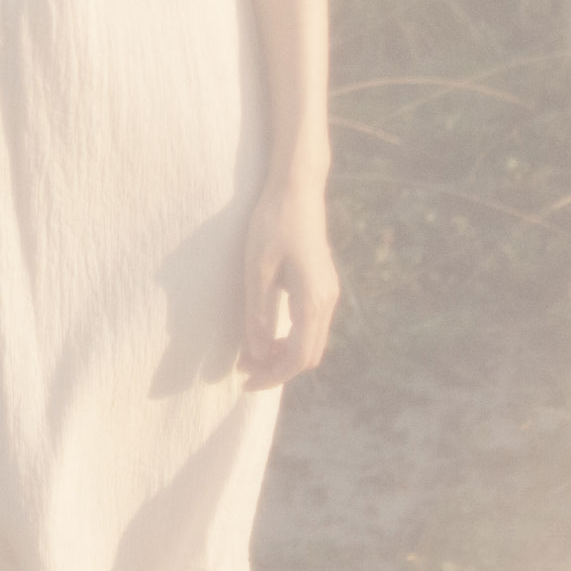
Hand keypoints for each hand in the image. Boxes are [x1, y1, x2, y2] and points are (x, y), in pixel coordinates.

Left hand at [240, 192, 337, 389]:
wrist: (297, 189)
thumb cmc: (273, 224)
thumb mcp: (258, 270)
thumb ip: (258, 313)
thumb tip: (257, 353)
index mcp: (313, 300)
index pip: (297, 356)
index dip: (272, 375)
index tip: (244, 381)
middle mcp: (327, 300)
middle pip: (308, 355)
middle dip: (276, 368)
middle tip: (242, 369)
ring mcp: (328, 292)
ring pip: (311, 341)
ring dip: (283, 354)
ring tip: (250, 353)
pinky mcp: (322, 284)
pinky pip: (310, 325)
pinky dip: (290, 337)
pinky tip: (266, 332)